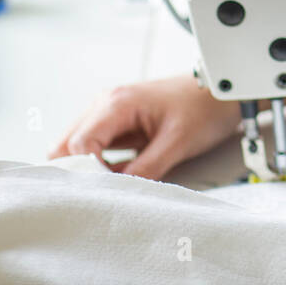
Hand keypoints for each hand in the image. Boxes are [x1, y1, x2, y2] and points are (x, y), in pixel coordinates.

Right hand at [50, 74, 241, 179]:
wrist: (219, 91)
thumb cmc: (202, 107)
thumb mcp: (177, 142)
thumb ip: (146, 168)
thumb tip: (119, 191)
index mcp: (116, 103)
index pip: (79, 144)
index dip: (87, 172)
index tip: (105, 189)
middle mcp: (105, 103)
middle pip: (66, 144)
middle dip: (77, 171)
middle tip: (98, 193)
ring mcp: (109, 111)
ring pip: (76, 145)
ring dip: (86, 168)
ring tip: (107, 187)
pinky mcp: (118, 122)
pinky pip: (94, 145)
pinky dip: (97, 163)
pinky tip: (112, 178)